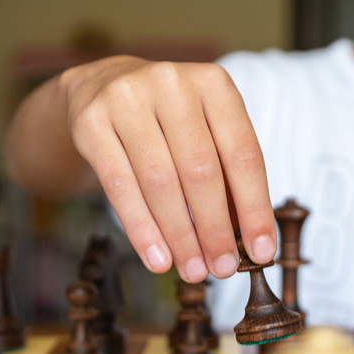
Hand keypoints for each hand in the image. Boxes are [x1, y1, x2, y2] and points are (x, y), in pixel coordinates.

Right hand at [60, 56, 275, 281]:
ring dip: (180, 236)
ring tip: (193, 270)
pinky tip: (158, 259)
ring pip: (161, 182)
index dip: (255, 207)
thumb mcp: (206, 133)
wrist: (100, 87)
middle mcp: (172, 83)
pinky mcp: (91, 122)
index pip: (243, 153)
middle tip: (223, 269)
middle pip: (201, 170)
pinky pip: (120, 186)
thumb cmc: (170, 121)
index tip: (261, 251)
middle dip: (215, 229)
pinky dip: (142, 229)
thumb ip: (228, 178)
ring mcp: (127, 98)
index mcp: (214, 83)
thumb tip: (249, 242)